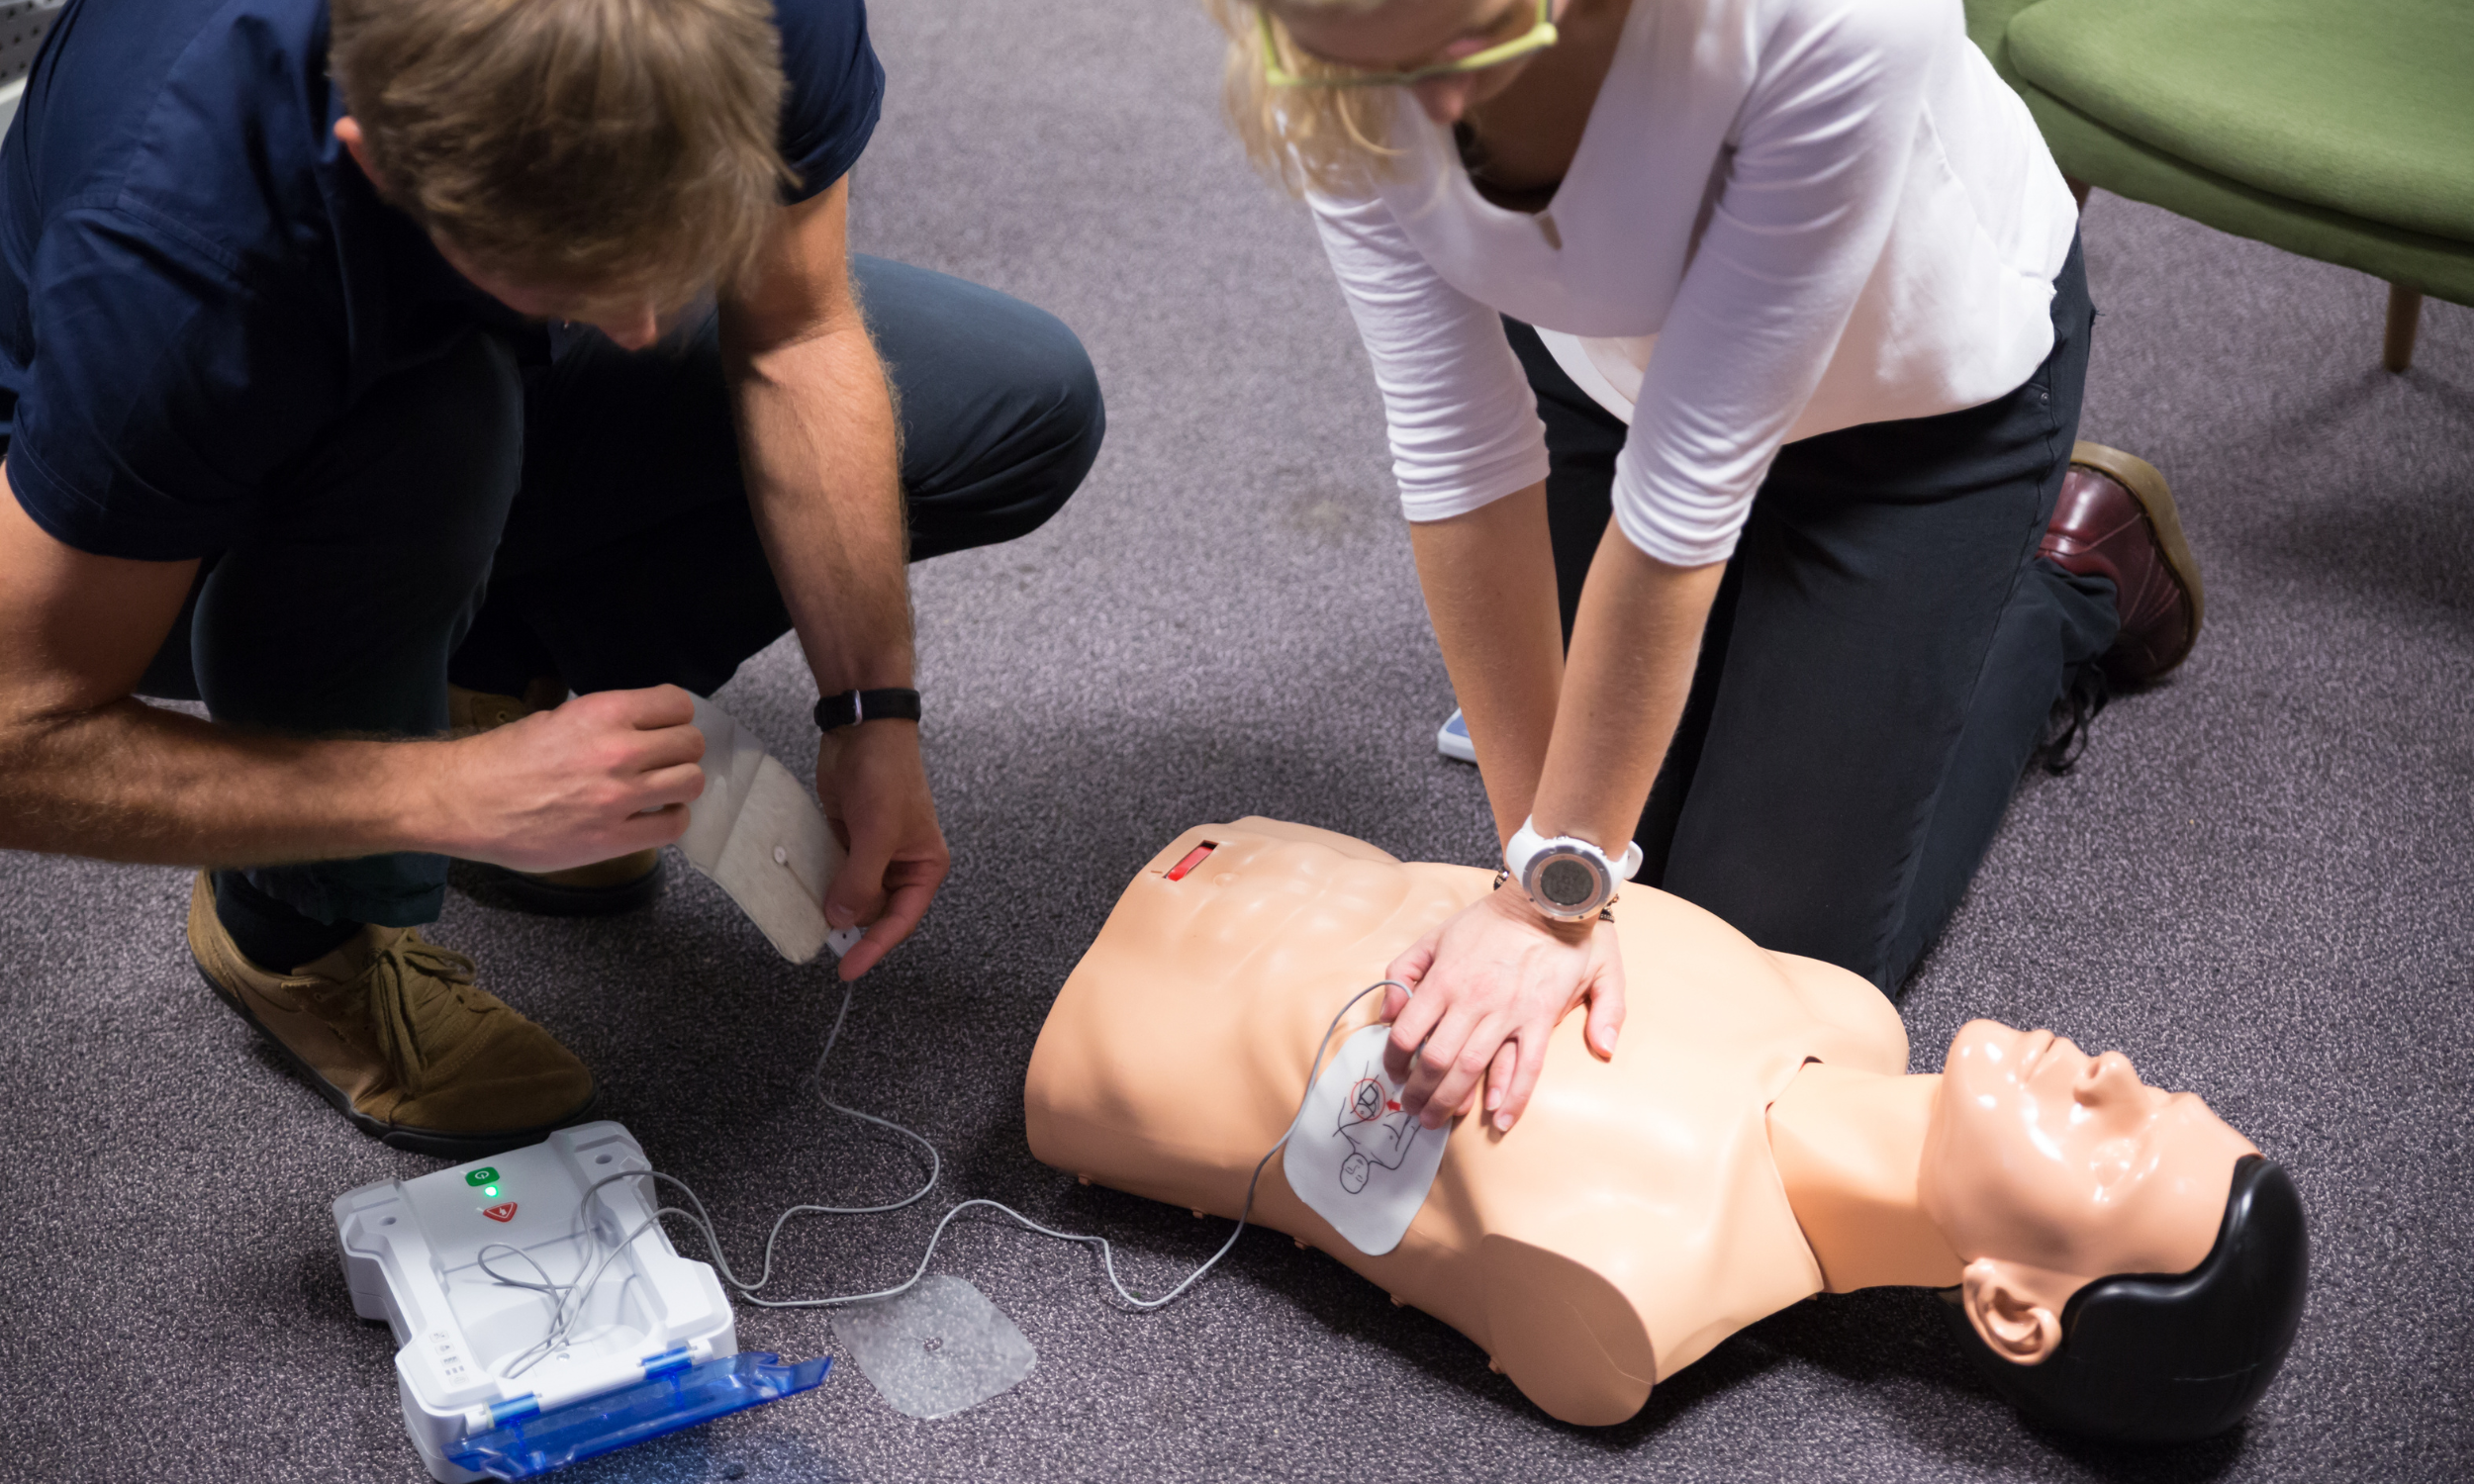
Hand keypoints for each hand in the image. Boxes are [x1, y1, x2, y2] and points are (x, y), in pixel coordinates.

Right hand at [434, 685, 705, 870]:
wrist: (465, 802)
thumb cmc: (504, 757)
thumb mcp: (558, 718)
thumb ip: (606, 723)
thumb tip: (642, 729)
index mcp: (603, 713)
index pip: (677, 704)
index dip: (675, 716)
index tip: (666, 726)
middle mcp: (618, 752)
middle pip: (691, 744)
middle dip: (681, 750)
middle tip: (663, 760)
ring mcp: (618, 798)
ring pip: (690, 782)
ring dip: (680, 784)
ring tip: (661, 789)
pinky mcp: (612, 839)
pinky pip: (673, 827)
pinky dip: (671, 820)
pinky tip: (654, 816)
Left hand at [814, 719, 948, 979]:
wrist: (862, 730)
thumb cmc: (886, 776)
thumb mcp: (877, 833)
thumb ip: (861, 880)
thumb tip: (841, 920)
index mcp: (923, 867)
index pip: (900, 920)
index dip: (874, 947)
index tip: (847, 970)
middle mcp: (901, 865)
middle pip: (875, 912)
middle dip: (850, 924)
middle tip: (820, 941)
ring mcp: (872, 853)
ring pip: (851, 895)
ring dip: (832, 905)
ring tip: (806, 919)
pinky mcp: (848, 839)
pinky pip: (833, 872)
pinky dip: (818, 883)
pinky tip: (801, 891)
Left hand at [1380, 884, 1625, 1132]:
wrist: (1547, 901)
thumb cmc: (1492, 920)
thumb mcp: (1435, 933)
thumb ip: (1405, 969)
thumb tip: (1389, 1013)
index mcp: (1444, 980)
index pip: (1406, 1033)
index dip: (1393, 1061)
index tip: (1392, 1074)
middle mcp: (1472, 1001)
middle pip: (1436, 1060)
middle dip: (1419, 1092)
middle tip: (1412, 1110)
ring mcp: (1507, 1013)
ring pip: (1472, 1068)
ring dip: (1452, 1100)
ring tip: (1439, 1120)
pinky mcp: (1540, 1018)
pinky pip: (1527, 1066)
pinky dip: (1514, 1097)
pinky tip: (1499, 1120)